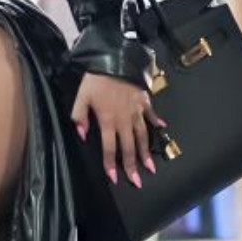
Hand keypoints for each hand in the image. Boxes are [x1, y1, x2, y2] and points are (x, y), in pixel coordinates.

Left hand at [71, 72, 166, 188]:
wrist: (115, 58)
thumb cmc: (96, 78)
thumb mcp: (81, 96)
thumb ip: (79, 116)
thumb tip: (82, 134)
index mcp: (107, 120)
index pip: (109, 148)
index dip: (111, 164)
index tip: (115, 178)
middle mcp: (124, 120)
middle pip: (128, 147)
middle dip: (132, 166)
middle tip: (137, 181)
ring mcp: (137, 111)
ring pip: (142, 136)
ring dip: (146, 152)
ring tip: (151, 167)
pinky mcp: (144, 101)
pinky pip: (151, 114)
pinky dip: (157, 122)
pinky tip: (162, 129)